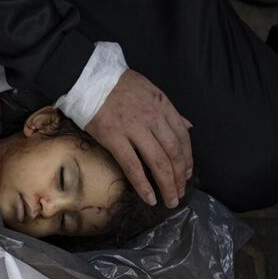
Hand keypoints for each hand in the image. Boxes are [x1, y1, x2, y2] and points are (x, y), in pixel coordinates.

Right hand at [85, 70, 192, 207]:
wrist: (89, 78)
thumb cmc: (118, 85)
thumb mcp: (151, 90)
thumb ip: (169, 111)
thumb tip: (188, 126)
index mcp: (163, 106)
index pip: (183, 136)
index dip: (188, 158)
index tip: (187, 174)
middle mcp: (152, 118)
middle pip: (173, 152)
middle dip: (179, 177)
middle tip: (179, 194)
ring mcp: (133, 128)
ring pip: (158, 162)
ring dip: (167, 184)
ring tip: (169, 200)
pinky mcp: (113, 138)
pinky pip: (132, 165)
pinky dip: (143, 184)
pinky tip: (149, 197)